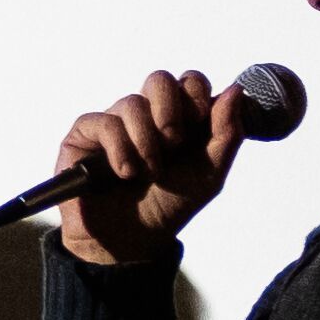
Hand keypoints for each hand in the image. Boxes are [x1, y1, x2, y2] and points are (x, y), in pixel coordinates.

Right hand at [45, 65, 261, 268]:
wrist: (131, 240)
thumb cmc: (169, 206)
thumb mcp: (210, 174)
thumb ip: (226, 134)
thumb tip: (235, 90)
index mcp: (178, 118)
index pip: (189, 81)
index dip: (196, 96)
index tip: (197, 125)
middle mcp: (145, 115)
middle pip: (159, 79)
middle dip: (170, 111)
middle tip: (173, 143)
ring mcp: (114, 122)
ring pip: (132, 103)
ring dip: (147, 143)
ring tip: (146, 173)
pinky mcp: (84, 134)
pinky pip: (104, 122)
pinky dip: (120, 150)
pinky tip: (124, 174)